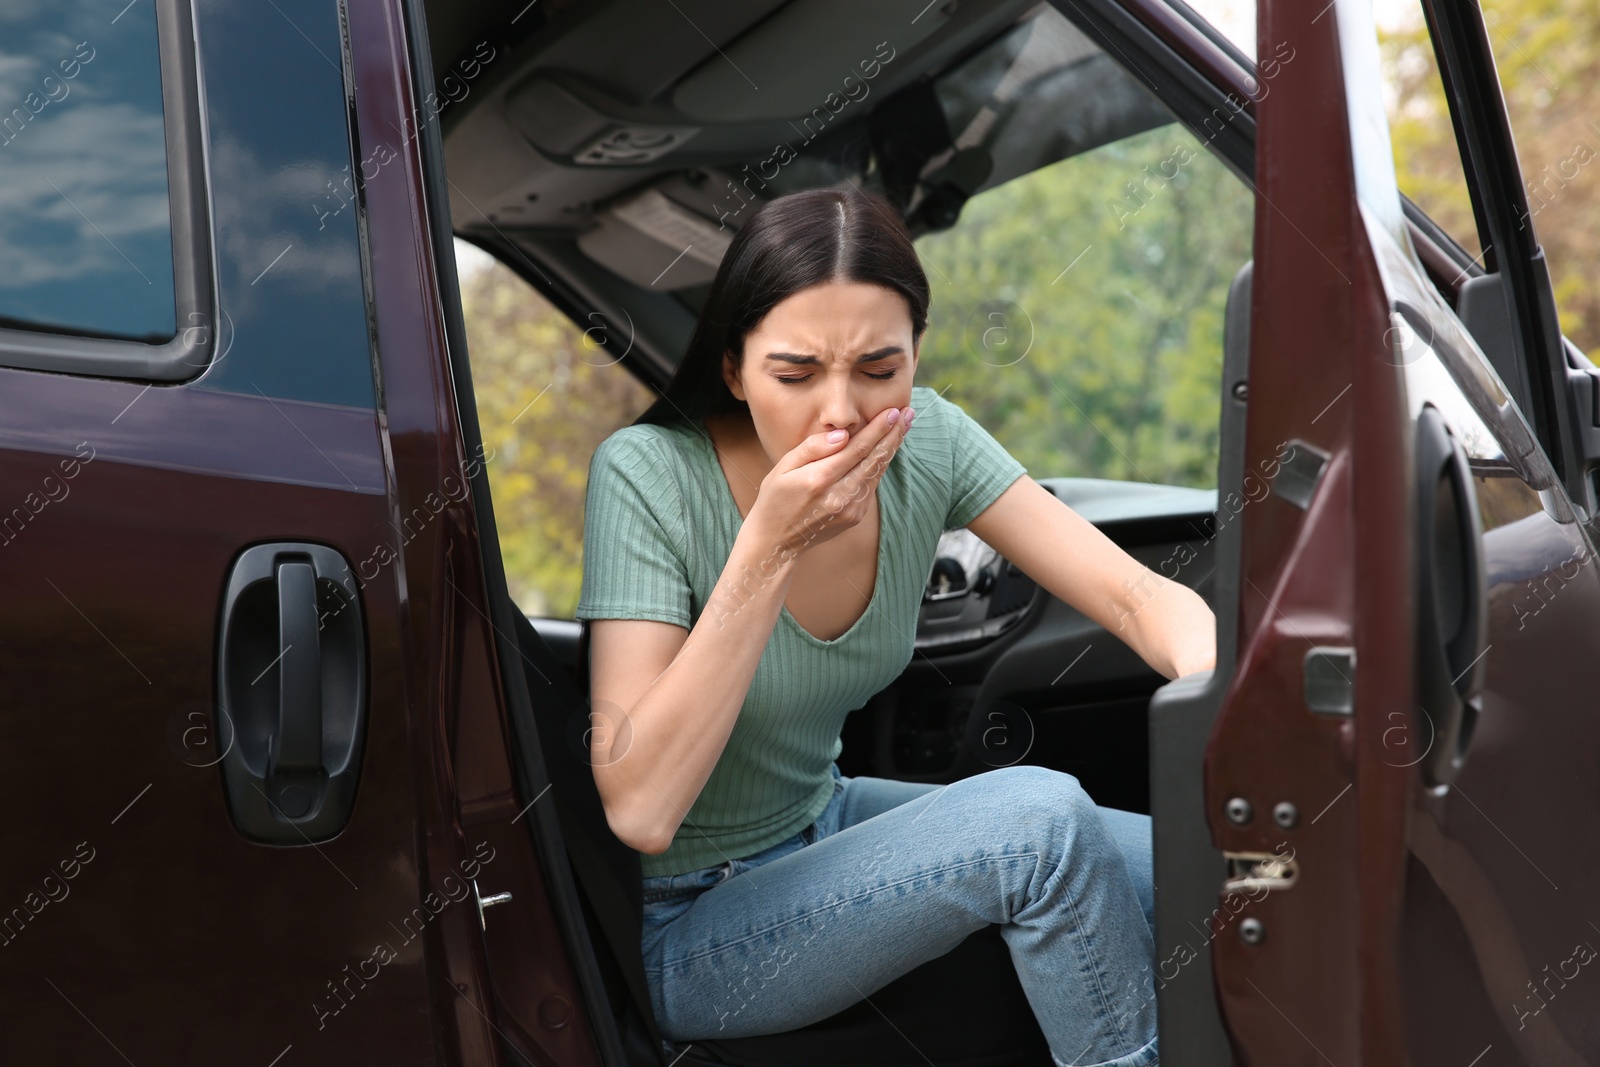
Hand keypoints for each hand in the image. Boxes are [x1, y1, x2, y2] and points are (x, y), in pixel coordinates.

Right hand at [748, 403, 913, 559]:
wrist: (776, 541)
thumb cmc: (775, 499)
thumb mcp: (782, 468)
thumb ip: (812, 448)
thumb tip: (843, 434)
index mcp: (819, 480)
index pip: (857, 449)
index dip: (878, 429)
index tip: (893, 411)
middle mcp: (839, 496)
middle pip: (874, 460)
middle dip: (894, 434)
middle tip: (908, 413)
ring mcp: (851, 509)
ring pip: (878, 472)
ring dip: (892, 448)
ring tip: (903, 427)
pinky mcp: (856, 516)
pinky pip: (872, 485)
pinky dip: (880, 465)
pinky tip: (886, 449)